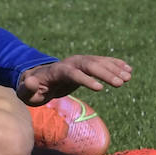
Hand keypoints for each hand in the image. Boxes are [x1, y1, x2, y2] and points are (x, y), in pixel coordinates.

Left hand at [15, 54, 131, 105]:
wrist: (38, 78)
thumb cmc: (32, 90)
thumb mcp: (26, 92)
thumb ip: (28, 88)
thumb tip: (31, 81)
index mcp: (57, 71)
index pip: (73, 73)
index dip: (86, 80)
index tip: (101, 88)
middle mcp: (70, 63)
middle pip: (89, 65)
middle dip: (105, 73)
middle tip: (120, 83)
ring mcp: (79, 62)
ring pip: (98, 62)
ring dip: (113, 68)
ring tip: (128, 77)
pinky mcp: (86, 64)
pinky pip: (102, 62)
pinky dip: (115, 64)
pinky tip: (128, 70)